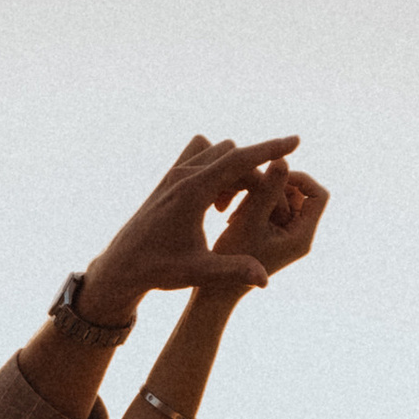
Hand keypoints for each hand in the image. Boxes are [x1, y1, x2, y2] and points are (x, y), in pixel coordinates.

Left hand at [80, 136, 304, 323]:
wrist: (122, 265)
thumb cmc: (158, 269)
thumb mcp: (198, 272)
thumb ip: (234, 270)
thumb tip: (265, 278)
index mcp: (192, 191)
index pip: (239, 159)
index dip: (270, 149)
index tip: (297, 140)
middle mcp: (183, 174)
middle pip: (234, 157)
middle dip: (255, 177)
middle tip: (262, 212)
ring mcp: (174, 173)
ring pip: (218, 154)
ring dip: (235, 173)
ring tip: (230, 210)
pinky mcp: (169, 177)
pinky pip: (203, 158)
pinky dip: (218, 171)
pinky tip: (215, 203)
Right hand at [211, 164, 326, 284]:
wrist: (216, 289)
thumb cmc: (232, 258)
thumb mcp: (250, 219)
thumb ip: (267, 190)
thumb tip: (284, 159)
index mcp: (302, 236)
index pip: (319, 195)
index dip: (300, 178)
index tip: (272, 173)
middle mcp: (299, 236)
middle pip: (300, 194)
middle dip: (275, 187)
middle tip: (248, 194)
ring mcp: (285, 236)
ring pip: (282, 199)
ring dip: (260, 196)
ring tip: (237, 210)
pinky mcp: (271, 235)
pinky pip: (269, 208)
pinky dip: (253, 205)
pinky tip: (233, 216)